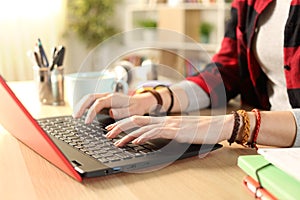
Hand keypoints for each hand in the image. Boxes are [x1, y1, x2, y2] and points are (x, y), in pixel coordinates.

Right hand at [72, 92, 156, 122]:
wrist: (140, 102)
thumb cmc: (137, 108)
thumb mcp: (133, 112)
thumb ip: (122, 112)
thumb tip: (110, 112)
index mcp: (114, 98)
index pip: (98, 103)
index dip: (91, 112)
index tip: (86, 122)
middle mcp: (108, 95)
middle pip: (90, 97)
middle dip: (81, 106)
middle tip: (75, 117)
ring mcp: (105, 97)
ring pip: (89, 97)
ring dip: (81, 105)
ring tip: (75, 115)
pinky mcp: (104, 100)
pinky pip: (91, 101)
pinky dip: (84, 105)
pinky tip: (81, 112)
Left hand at [105, 115, 231, 146]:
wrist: (216, 126)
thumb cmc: (200, 131)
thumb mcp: (180, 132)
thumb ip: (167, 134)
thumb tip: (154, 139)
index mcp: (163, 120)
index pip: (139, 120)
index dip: (124, 123)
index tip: (113, 127)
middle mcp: (163, 120)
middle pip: (136, 120)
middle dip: (119, 126)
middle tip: (107, 132)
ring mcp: (169, 124)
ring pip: (143, 127)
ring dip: (127, 134)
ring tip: (116, 140)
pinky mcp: (176, 131)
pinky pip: (156, 132)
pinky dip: (144, 136)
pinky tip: (136, 141)